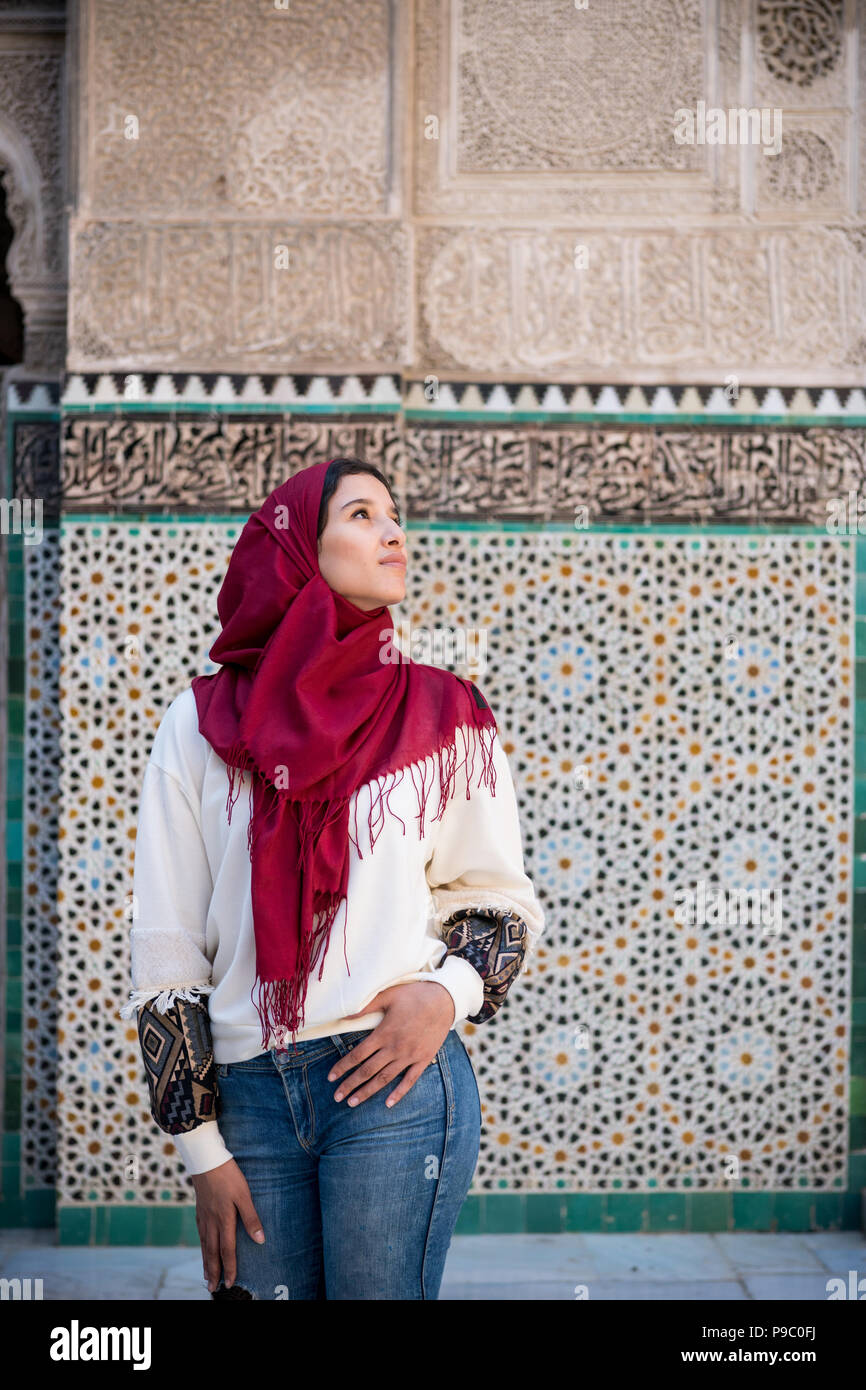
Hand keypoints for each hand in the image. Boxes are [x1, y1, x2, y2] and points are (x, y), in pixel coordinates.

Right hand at [190, 1157, 264, 1292]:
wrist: (206, 1160)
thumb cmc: (228, 1176)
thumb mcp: (244, 1194)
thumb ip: (251, 1218)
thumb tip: (260, 1240)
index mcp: (224, 1219)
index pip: (227, 1250)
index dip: (230, 1267)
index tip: (231, 1283)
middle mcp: (211, 1222)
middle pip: (212, 1252)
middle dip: (214, 1272)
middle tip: (213, 1288)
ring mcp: (203, 1217)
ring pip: (204, 1245)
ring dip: (206, 1262)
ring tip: (206, 1276)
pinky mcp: (199, 1210)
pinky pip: (200, 1234)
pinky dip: (202, 1247)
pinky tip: (203, 1249)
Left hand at [327, 980, 454, 1108]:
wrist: (444, 1000)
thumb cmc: (414, 995)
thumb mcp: (388, 995)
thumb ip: (366, 1006)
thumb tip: (344, 1015)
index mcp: (384, 1033)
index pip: (357, 1055)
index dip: (342, 1067)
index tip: (331, 1077)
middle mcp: (395, 1048)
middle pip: (367, 1070)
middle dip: (350, 1084)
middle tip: (337, 1097)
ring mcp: (410, 1055)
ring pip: (385, 1078)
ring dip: (368, 1091)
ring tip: (353, 1102)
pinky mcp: (423, 1059)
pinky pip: (410, 1080)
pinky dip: (399, 1093)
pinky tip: (388, 1104)